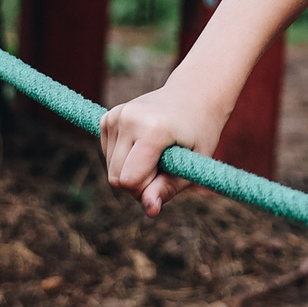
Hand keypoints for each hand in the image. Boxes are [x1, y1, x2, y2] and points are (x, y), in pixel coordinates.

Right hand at [101, 84, 229, 215]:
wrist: (193, 95)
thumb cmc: (199, 131)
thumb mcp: (193, 162)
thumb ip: (169, 187)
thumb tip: (150, 210)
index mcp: (152, 128)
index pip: (129, 180)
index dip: (146, 188)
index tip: (167, 176)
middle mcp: (129, 118)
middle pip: (116, 178)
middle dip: (138, 184)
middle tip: (164, 168)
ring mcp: (115, 116)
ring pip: (111, 170)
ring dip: (132, 172)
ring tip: (156, 154)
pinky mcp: (108, 118)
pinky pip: (108, 157)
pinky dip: (125, 160)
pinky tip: (144, 146)